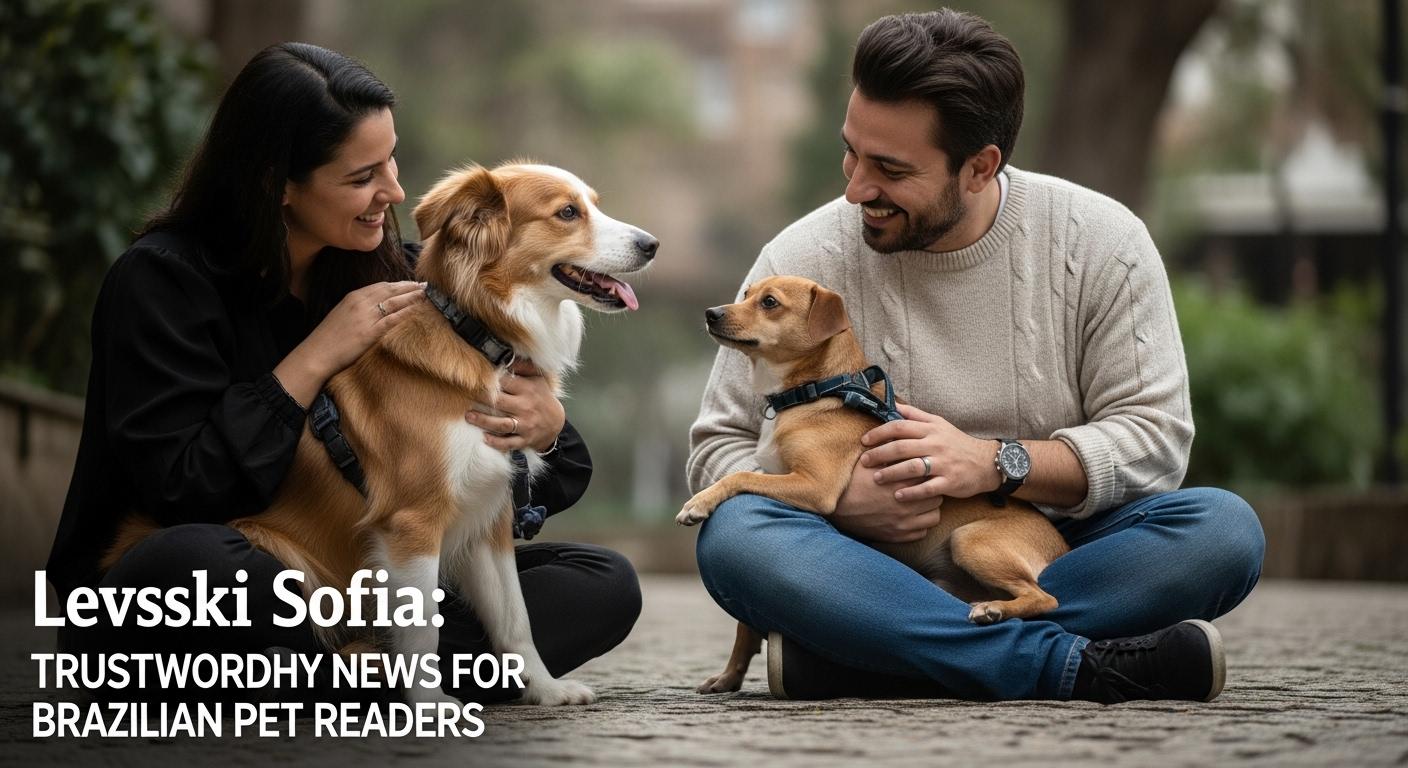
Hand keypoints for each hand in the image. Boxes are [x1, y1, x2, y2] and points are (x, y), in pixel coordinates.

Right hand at [275, 281, 424, 404]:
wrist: (316, 353)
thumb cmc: (328, 338)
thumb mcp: (342, 314)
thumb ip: (358, 308)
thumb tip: (374, 307)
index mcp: (353, 296)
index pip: (381, 286)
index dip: (399, 284)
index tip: (411, 283)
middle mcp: (360, 302)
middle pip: (391, 290)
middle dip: (409, 287)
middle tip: (425, 285)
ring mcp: (365, 317)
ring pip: (395, 302)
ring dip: (413, 297)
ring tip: (427, 295)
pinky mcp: (370, 332)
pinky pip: (393, 320)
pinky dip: (407, 313)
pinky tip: (418, 311)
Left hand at [465, 359, 565, 452]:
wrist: (556, 423)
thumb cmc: (542, 397)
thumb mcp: (538, 379)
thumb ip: (524, 367)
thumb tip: (508, 355)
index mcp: (529, 389)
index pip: (506, 382)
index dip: (490, 379)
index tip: (476, 377)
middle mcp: (526, 407)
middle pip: (499, 402)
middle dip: (481, 398)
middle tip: (467, 395)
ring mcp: (526, 425)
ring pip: (501, 424)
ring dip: (483, 421)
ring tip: (468, 416)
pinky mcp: (525, 439)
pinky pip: (509, 443)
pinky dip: (496, 442)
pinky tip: (484, 438)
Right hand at [831, 458, 942, 543]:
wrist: (835, 506)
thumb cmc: (851, 481)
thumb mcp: (868, 461)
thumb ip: (888, 451)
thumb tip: (901, 438)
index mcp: (900, 482)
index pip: (929, 475)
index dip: (927, 471)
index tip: (922, 469)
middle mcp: (906, 504)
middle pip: (936, 495)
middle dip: (931, 489)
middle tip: (922, 485)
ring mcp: (903, 523)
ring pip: (934, 516)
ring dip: (929, 508)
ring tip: (919, 502)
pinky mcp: (898, 536)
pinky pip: (922, 532)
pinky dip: (920, 525)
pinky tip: (912, 517)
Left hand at [859, 403, 1001, 502]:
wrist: (987, 462)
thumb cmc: (957, 442)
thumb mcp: (939, 423)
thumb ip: (915, 415)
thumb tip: (892, 404)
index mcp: (931, 429)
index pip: (900, 426)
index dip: (879, 433)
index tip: (865, 440)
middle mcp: (936, 444)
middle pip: (901, 447)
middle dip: (879, 454)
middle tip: (864, 461)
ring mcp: (943, 463)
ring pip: (912, 467)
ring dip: (891, 473)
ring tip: (876, 479)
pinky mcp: (950, 482)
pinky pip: (927, 488)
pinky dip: (911, 493)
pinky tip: (897, 496)